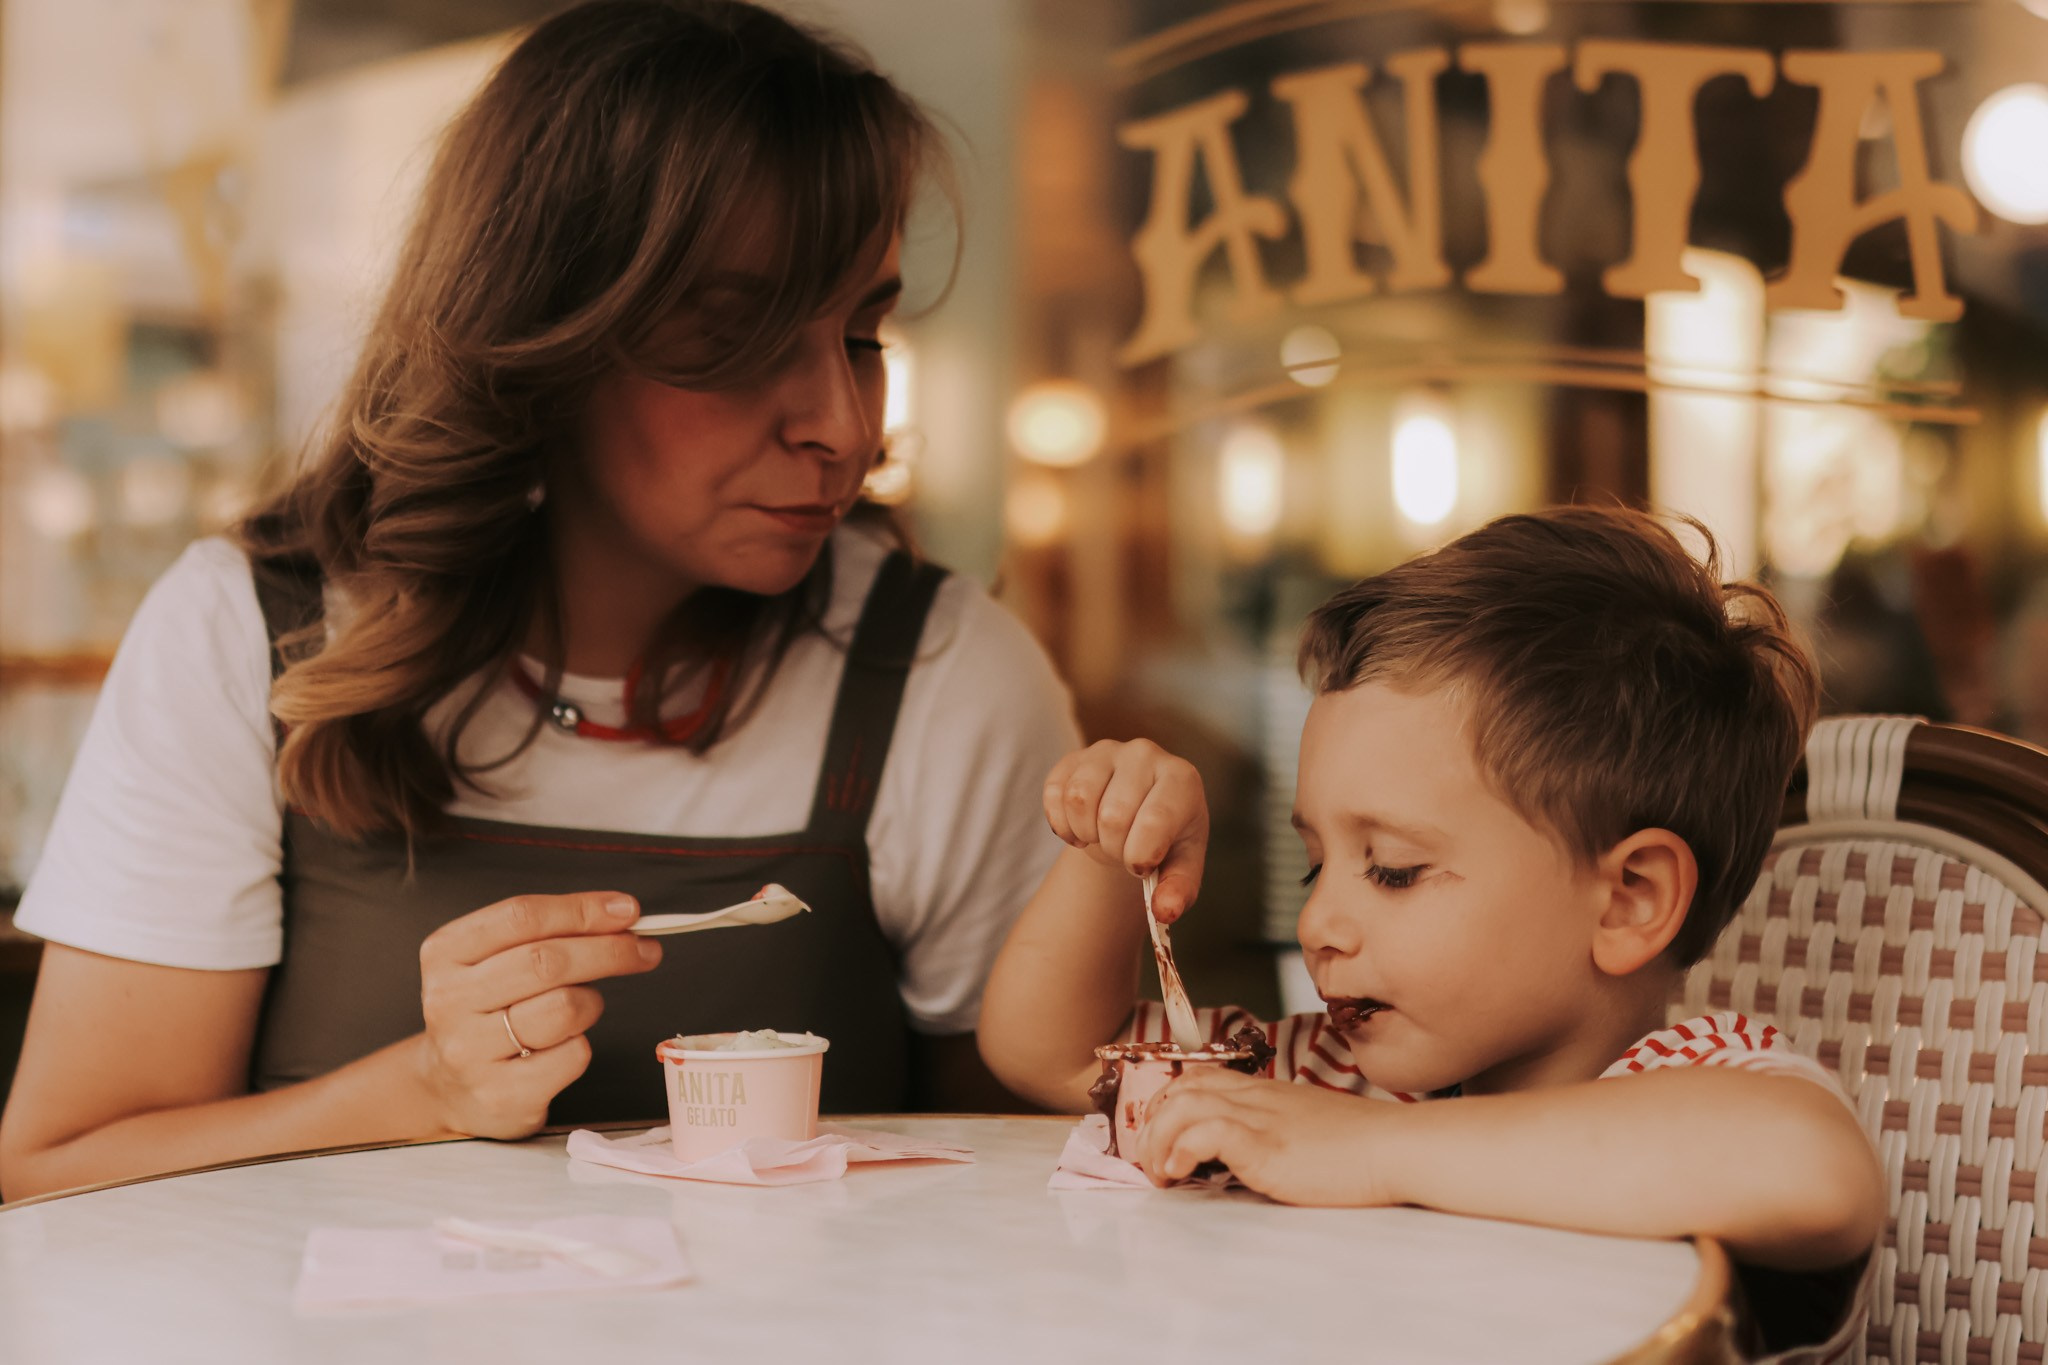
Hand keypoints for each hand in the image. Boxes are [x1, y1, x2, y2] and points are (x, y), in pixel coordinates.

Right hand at [415, 892, 662, 1138]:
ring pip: (565, 1008)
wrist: (449, 1089)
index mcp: (446, 953)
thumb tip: (621, 915)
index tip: (626, 910)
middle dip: (609, 950)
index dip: (583, 910)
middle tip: (644, 950)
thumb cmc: (487, 1013)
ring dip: (592, 1002)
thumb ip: (550, 932)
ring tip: (581, 1007)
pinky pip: (573, 1055)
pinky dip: (581, 1044)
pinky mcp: (502, 1094)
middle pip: (547, 961)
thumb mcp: (496, 961)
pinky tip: (560, 1047)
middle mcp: (450, 1001)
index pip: (523, 917)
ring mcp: (471, 1052)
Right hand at [1042, 739, 1208, 920]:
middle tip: (1122, 852)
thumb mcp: (1181, 868)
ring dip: (1085, 834)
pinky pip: (1054, 792)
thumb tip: (1164, 911)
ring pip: (1078, 799)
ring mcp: (1107, 751)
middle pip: (1112, 816)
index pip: (1155, 820)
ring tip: (1101, 839)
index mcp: (1181, 779)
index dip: (1140, 855)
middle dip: (1113, 849)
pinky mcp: (1074, 757)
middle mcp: (1146, 754)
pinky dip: (1061, 824)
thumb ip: (1178, 891)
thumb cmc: (1165, 843)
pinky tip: (1080, 829)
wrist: (1136, 818)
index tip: (1140, 867)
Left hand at [1134, 1067, 1397, 1204]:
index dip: (1167, 1105)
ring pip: (1183, 1105)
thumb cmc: (1361, 1147)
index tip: (1160, 1139)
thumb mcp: (1309, 1126)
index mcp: (1265, 1091)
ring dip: (1157, 1140)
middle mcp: (1256, 1097)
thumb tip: (1243, 1153)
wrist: (1396, 1147)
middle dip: (1152, 1125)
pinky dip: (1181, 1149)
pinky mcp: (1265, 1145)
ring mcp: (1260, 1118)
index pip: (1198, 1079)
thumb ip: (1275, 1129)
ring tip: (1159, 1174)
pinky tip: (1181, 1173)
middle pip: (1181, 1089)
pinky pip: (1207, 1132)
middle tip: (1150, 1163)